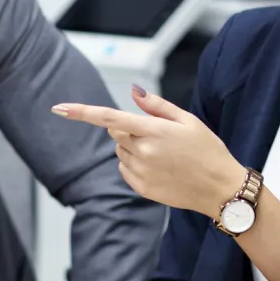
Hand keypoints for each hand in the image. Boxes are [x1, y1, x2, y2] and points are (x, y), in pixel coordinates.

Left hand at [53, 84, 246, 216]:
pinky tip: (159, 167)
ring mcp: (141, 172)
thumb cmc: (208, 151)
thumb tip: (134, 92)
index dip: (82, 112)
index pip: (110, 118)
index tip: (59, 108)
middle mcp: (143, 152)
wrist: (220, 188)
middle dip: (128, 129)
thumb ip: (157, 106)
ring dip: (132, 147)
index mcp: (154, 131)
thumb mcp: (188, 121)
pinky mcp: (142, 188)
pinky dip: (134, 164)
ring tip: (163, 154)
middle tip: (157, 134)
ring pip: (120, 151)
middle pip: (116, 133)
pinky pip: (124, 170)